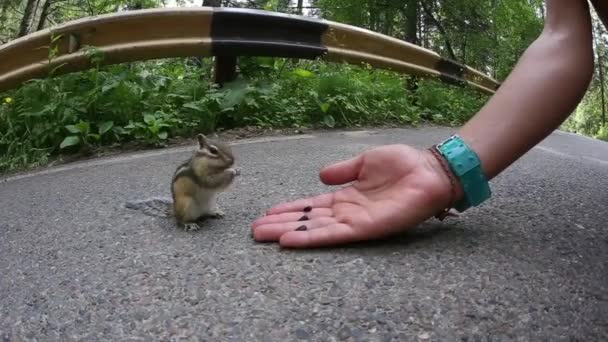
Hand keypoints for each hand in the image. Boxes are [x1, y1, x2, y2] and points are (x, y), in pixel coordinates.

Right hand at [251, 145, 461, 247]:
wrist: (430, 170)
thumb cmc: (403, 164)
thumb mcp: (365, 161)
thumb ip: (343, 170)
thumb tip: (320, 175)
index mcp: (345, 196)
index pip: (310, 206)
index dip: (289, 210)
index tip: (267, 212)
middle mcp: (346, 212)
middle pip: (307, 221)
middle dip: (280, 225)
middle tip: (254, 231)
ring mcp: (354, 222)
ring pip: (314, 230)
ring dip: (287, 233)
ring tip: (262, 236)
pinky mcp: (365, 229)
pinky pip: (332, 235)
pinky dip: (309, 238)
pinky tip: (289, 240)